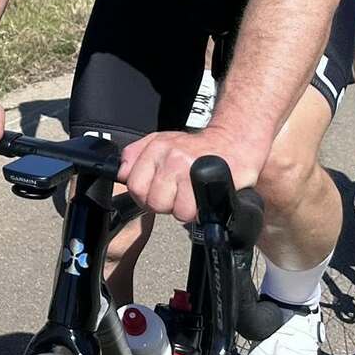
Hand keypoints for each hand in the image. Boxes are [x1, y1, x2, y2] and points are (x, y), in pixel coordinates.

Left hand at [118, 125, 265, 223]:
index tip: (159, 192)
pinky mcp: (206, 180)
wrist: (234, 142)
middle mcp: (170, 155)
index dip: (146, 196)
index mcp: (155, 146)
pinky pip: (191, 211)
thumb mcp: (162, 142)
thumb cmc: (197, 149)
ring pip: (172, 209)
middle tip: (178, 195)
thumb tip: (121, 172)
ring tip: (192, 196)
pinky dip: (197, 212)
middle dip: (165, 204)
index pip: (134, 185)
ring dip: (183, 209)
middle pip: (152, 201)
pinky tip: (202, 200)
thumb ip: (136, 155)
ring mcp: (188, 167)